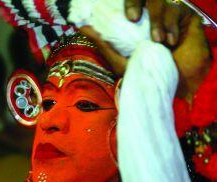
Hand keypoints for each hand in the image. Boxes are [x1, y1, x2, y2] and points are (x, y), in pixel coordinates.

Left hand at [80, 0, 210, 101]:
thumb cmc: (146, 75)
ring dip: (158, 20)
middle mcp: (150, 14)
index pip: (129, 1)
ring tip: (158, 41)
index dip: (127, 3)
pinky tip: (170, 41)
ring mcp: (168, 14)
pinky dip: (171, 25)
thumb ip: (103, 42)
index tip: (123, 15)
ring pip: (160, 1)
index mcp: (134, 20)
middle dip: (135, 1)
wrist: (173, 87)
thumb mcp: (120, 61)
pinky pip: (177, 10)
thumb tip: (82, 26)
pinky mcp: (186, 18)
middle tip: (132, 17)